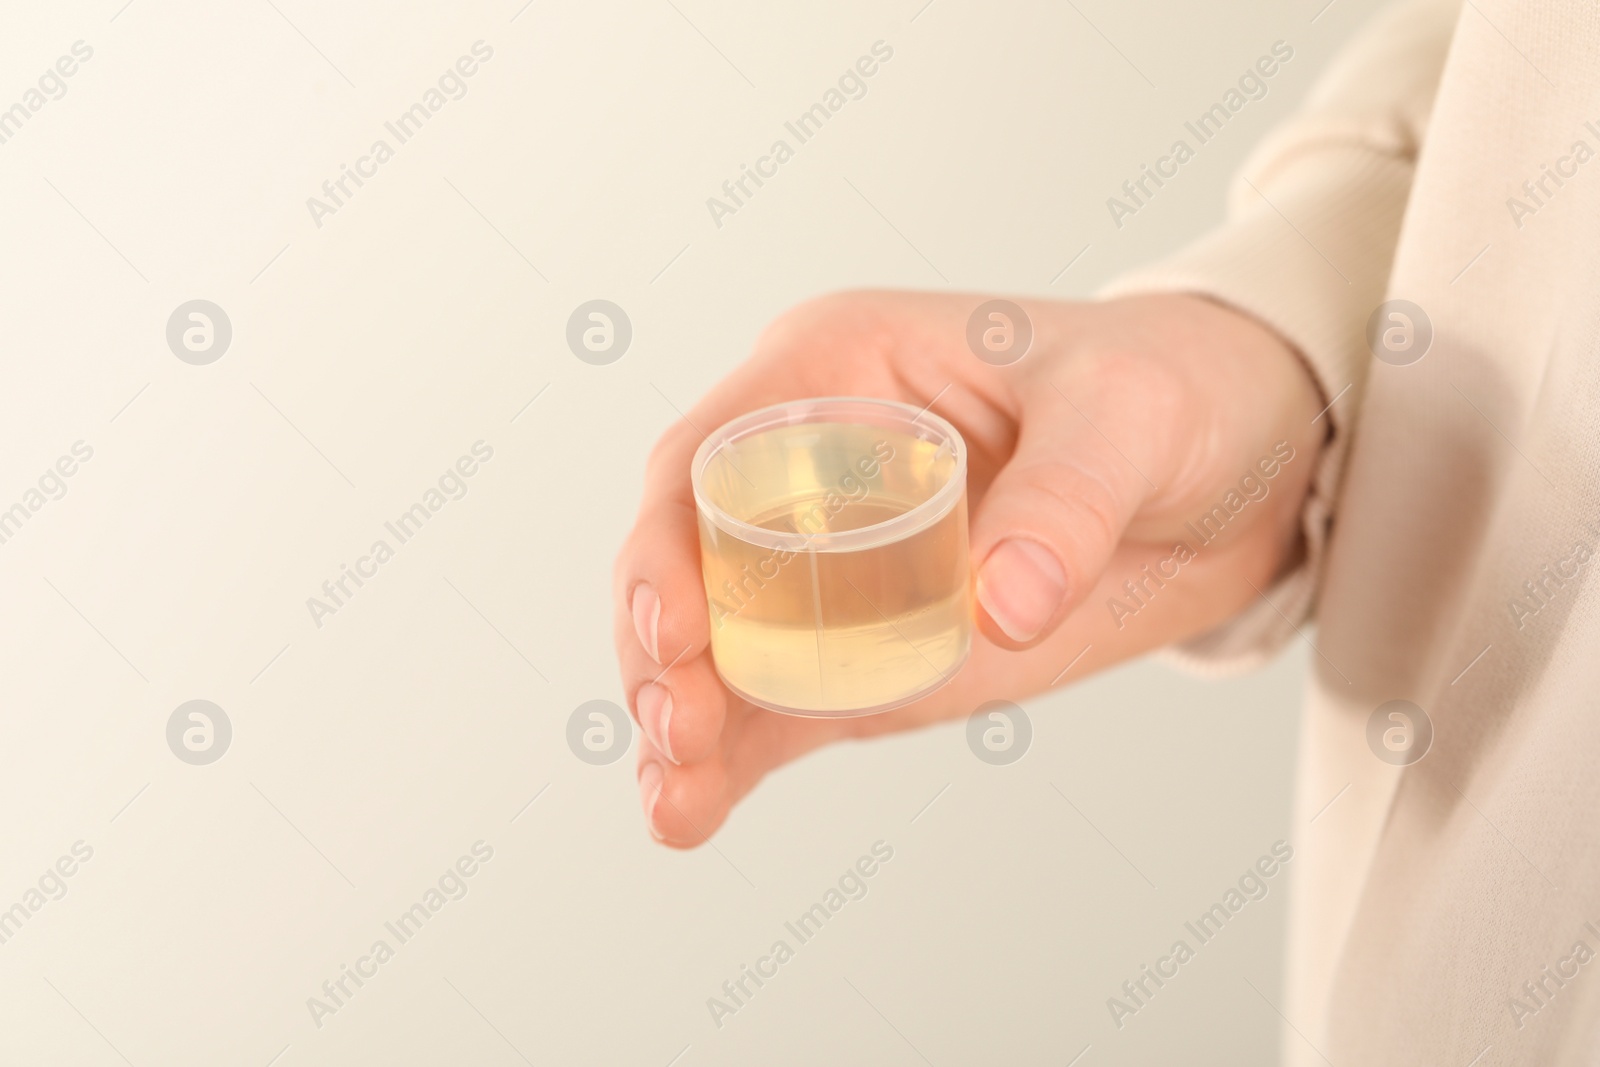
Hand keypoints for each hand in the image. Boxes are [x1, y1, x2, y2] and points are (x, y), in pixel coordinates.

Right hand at [613, 290, 1323, 845]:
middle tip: (680, 730)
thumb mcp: (1127, 417)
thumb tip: (1000, 607)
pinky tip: (693, 811)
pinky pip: (785, 702)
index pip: (711, 456)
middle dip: (665, 649)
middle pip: (690, 562)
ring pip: (722, 648)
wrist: (1241, 470)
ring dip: (685, 725)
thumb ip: (1067, 499)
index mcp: (838, 373)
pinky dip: (739, 758)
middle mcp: (811, 471)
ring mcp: (836, 567)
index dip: (669, 543)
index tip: (677, 629)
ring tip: (675, 800)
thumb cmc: (1171, 390)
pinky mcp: (874, 646)